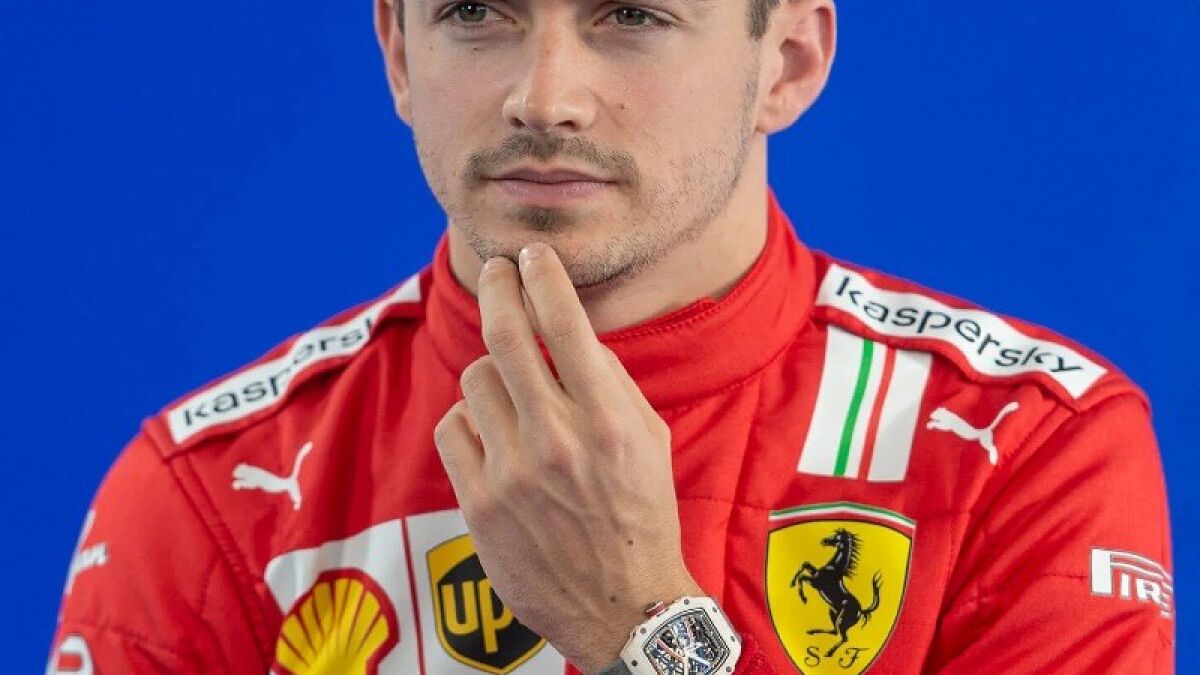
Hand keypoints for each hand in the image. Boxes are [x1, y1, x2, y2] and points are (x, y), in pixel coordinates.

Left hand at [433, 242, 701, 673]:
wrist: (621, 607)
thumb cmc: (642, 516)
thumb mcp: (650, 441)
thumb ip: (610, 384)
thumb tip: (569, 330)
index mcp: (609, 420)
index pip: (564, 323)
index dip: (543, 276)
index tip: (535, 256)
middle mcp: (557, 439)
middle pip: (503, 336)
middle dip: (498, 287)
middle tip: (498, 269)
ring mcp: (512, 472)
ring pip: (475, 379)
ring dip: (492, 369)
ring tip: (511, 383)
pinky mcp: (478, 502)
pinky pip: (453, 428)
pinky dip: (470, 419)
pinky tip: (491, 430)